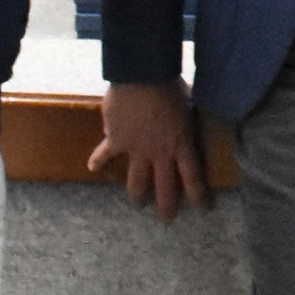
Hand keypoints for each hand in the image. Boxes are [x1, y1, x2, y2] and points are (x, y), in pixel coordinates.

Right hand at [86, 79, 208, 219]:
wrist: (143, 75)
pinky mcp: (116, 141)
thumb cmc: (171, 84)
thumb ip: (187, 117)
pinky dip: (98, 160)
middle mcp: (160, 153)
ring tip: (137, 203)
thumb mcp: (189, 102)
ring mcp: (136, 149)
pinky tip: (92, 169)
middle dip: (166, 206)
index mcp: (181, 144)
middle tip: (166, 219)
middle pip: (165, 187)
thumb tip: (193, 113)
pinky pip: (104, 154)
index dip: (198, 196)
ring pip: (137, 181)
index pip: (193, 177)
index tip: (202, 209)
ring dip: (137, 194)